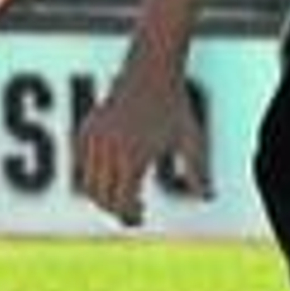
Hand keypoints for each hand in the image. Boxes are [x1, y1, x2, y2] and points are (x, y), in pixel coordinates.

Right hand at [75, 70, 212, 226]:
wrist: (151, 72)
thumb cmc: (175, 108)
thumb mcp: (192, 141)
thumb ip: (198, 172)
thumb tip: (207, 198)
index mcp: (134, 156)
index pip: (122, 200)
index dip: (129, 215)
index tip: (140, 218)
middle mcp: (110, 149)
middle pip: (100, 196)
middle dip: (114, 209)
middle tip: (130, 214)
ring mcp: (94, 138)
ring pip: (87, 182)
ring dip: (101, 195)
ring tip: (122, 198)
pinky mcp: (86, 129)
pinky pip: (82, 164)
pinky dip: (92, 175)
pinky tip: (111, 176)